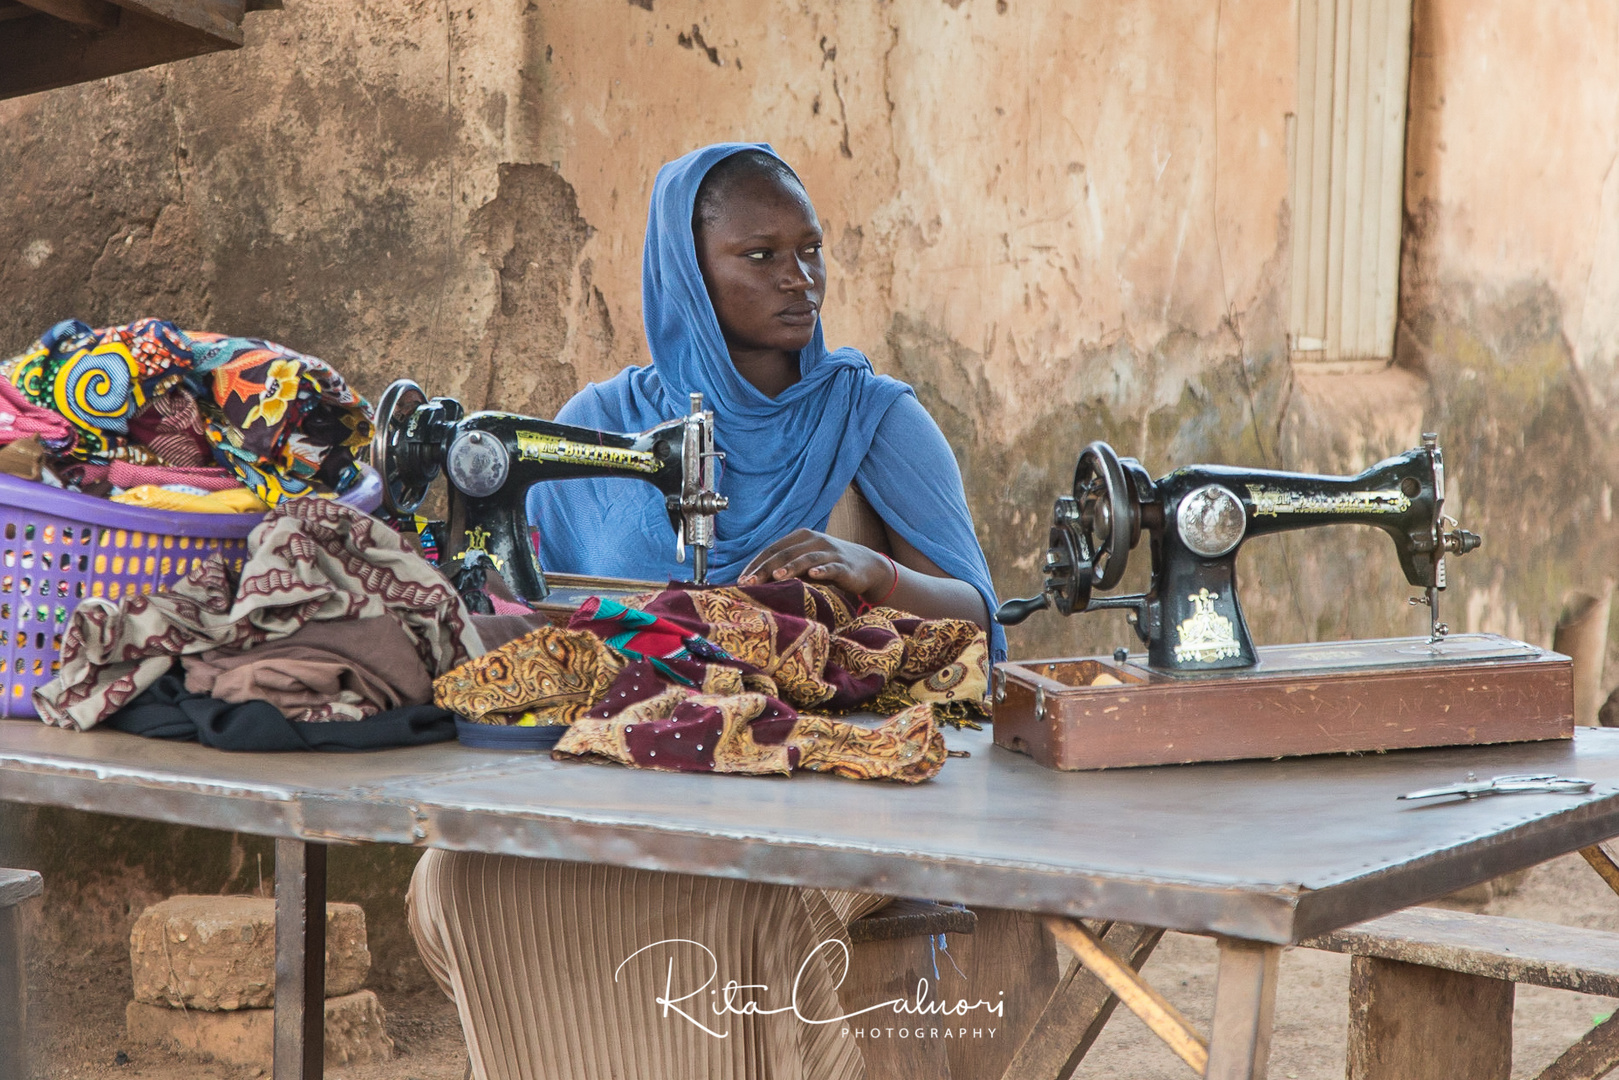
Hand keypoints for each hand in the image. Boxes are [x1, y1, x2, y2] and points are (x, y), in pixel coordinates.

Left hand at [737, 529, 890, 597]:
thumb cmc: (827, 565)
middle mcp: (813, 540)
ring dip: (791, 567)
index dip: (756, 564)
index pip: (772, 550)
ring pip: (806, 558)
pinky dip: (822, 569)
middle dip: (765, 569)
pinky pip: (831, 566)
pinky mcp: (844, 565)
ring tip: (776, 576)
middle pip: (785, 554)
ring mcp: (829, 551)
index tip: (741, 580)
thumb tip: (754, 581)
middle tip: (750, 583)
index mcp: (799, 537)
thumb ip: (784, 567)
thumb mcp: (804, 563)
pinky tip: (814, 574)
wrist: (865, 566)